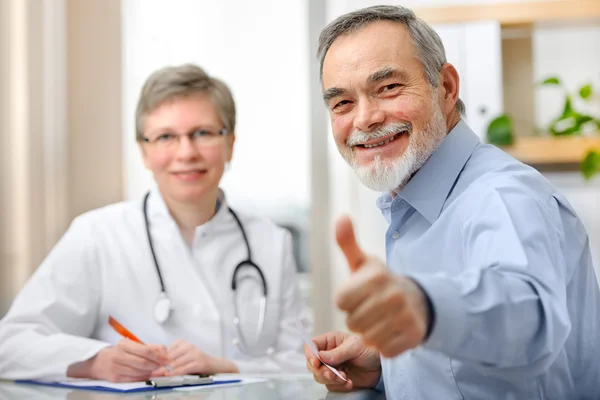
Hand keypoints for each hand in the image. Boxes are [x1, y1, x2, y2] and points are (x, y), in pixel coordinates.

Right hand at [67, 339, 168, 381]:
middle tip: (165, 367)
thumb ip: (148, 347)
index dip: (159, 356)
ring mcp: (117, 368)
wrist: (97, 363)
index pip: (146, 350)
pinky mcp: (116, 379)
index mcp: (124, 345)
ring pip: (140, 372)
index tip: (167, 359)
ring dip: (151, 372)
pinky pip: (134, 379)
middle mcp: (119, 356)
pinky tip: (148, 375)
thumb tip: (164, 351)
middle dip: (157, 365)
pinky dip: (144, 378)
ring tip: (158, 371)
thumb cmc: (117, 352)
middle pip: (143, 362)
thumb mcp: (131, 345)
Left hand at [152, 339, 238, 375]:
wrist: (216, 366)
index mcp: (182, 342)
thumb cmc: (197, 363)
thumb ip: (171, 358)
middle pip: (170, 356)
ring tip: (156, 375)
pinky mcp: (200, 361)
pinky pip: (185, 367)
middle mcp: (188, 345)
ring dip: (165, 370)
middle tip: (150, 372)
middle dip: (159, 365)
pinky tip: (169, 376)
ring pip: (176, 362)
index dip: (157, 359)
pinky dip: (176, 372)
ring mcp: (195, 353)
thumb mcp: (183, 357)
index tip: (148, 365)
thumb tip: (153, 363)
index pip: (166, 350)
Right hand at [305, 331, 380, 391]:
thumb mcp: (355, 347)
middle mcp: (328, 354)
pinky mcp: (337, 380)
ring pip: (319, 376)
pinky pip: (331, 386)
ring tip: (345, 377)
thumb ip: (338, 352)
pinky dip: (339, 386)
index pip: (311, 346)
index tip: (316, 363)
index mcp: (330, 341)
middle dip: (321, 371)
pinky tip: (350, 382)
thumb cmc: (370, 349)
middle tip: (333, 374)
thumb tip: (321, 357)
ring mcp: (332, 368)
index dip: (310, 354)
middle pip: (312, 364)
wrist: (381, 367)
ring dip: (331, 379)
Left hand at [335, 216, 430, 357]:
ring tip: (380, 319)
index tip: (359, 294)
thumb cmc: (381, 283)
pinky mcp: (412, 336)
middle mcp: (392, 295)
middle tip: (371, 308)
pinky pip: (383, 349)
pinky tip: (391, 331)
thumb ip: (348, 242)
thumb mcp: (364, 263)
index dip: (347, 300)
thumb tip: (342, 216)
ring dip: (369, 332)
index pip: (341, 301)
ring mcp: (404, 316)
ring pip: (366, 337)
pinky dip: (384, 344)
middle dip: (358, 317)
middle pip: (352, 321)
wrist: (418, 301)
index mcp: (376, 276)